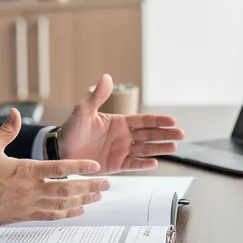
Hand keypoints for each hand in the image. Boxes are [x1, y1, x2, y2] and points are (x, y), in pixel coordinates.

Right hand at [0, 110, 105, 227]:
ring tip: (98, 196)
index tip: (95, 166)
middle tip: (107, 184)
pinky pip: (51, 215)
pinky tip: (78, 210)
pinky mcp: (24, 215)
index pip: (59, 168)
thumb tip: (14, 113)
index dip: (80, 166)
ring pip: (62, 203)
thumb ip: (6, 130)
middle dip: (90, 186)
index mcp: (25, 170)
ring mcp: (28, 204)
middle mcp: (31, 189)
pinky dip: (67, 213)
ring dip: (83, 199)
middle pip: (68, 188)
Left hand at [58, 74, 184, 172]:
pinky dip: (143, 165)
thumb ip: (97, 96)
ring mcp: (121, 151)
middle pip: (150, 135)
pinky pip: (132, 165)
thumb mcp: (84, 111)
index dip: (158, 121)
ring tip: (174, 148)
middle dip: (165, 134)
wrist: (61, 150)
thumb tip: (106, 77)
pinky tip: (154, 163)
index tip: (172, 121)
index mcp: (119, 122)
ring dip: (159, 148)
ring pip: (145, 150)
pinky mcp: (116, 165)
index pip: (144, 121)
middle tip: (181, 135)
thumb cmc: (72, 129)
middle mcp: (124, 136)